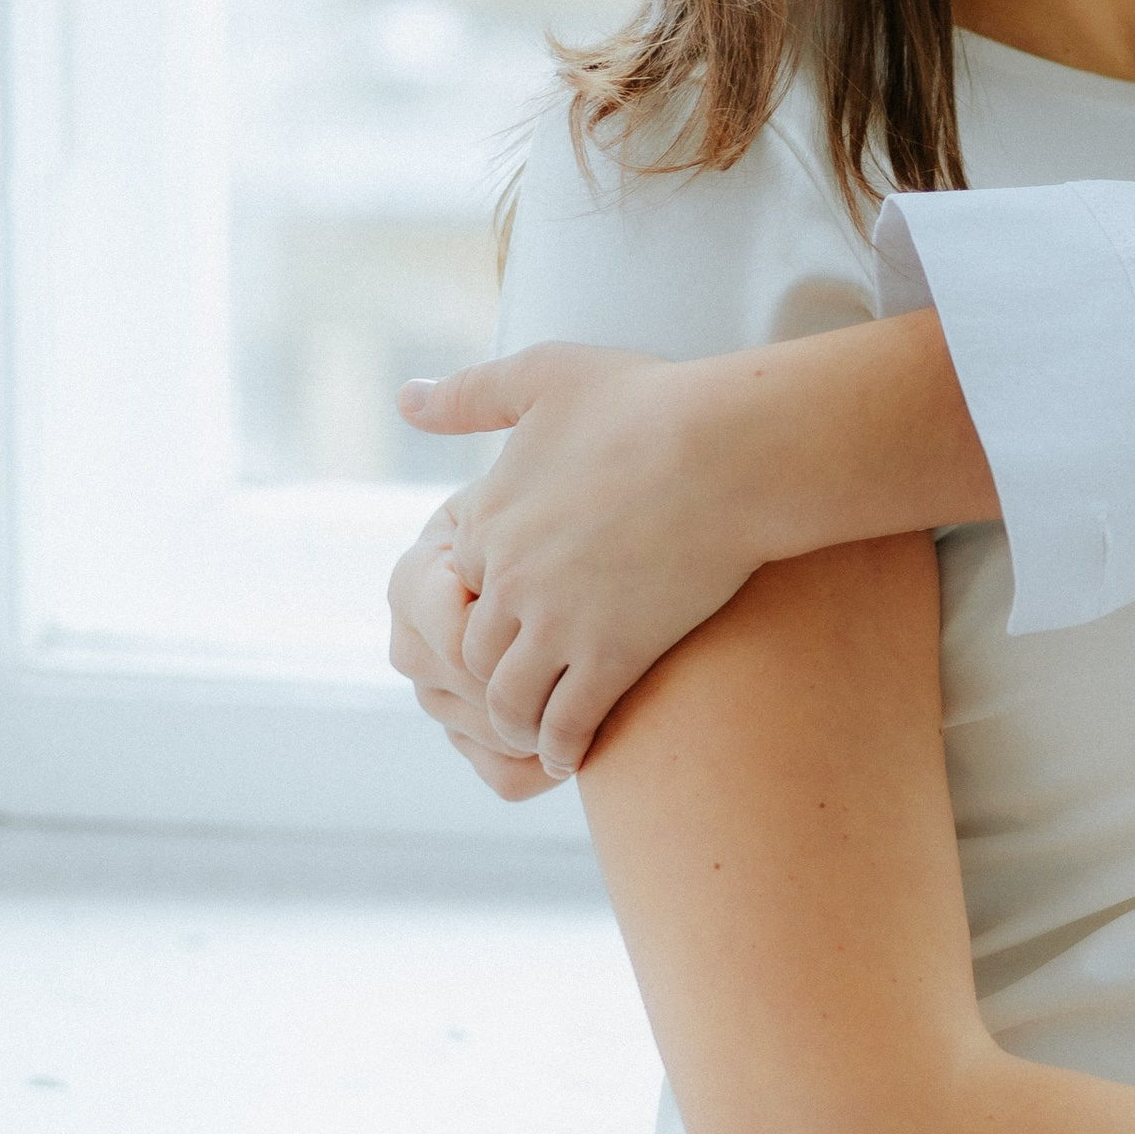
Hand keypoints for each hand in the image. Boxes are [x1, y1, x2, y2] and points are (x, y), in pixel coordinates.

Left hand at [398, 345, 757, 774]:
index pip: (461, 584)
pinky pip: (567, 723)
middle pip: (474, 651)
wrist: (729, 449)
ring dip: (516, 723)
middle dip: (488, 677)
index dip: (487, 603)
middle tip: (509, 697)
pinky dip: (560, 748)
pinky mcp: (613, 656)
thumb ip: (471, 393)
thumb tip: (405, 401)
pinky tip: (572, 758)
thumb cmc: (650, 402)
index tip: (513, 618)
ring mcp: (559, 622)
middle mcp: (510, 578)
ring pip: (510, 697)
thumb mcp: (545, 375)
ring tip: (532, 736)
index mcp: (489, 517)